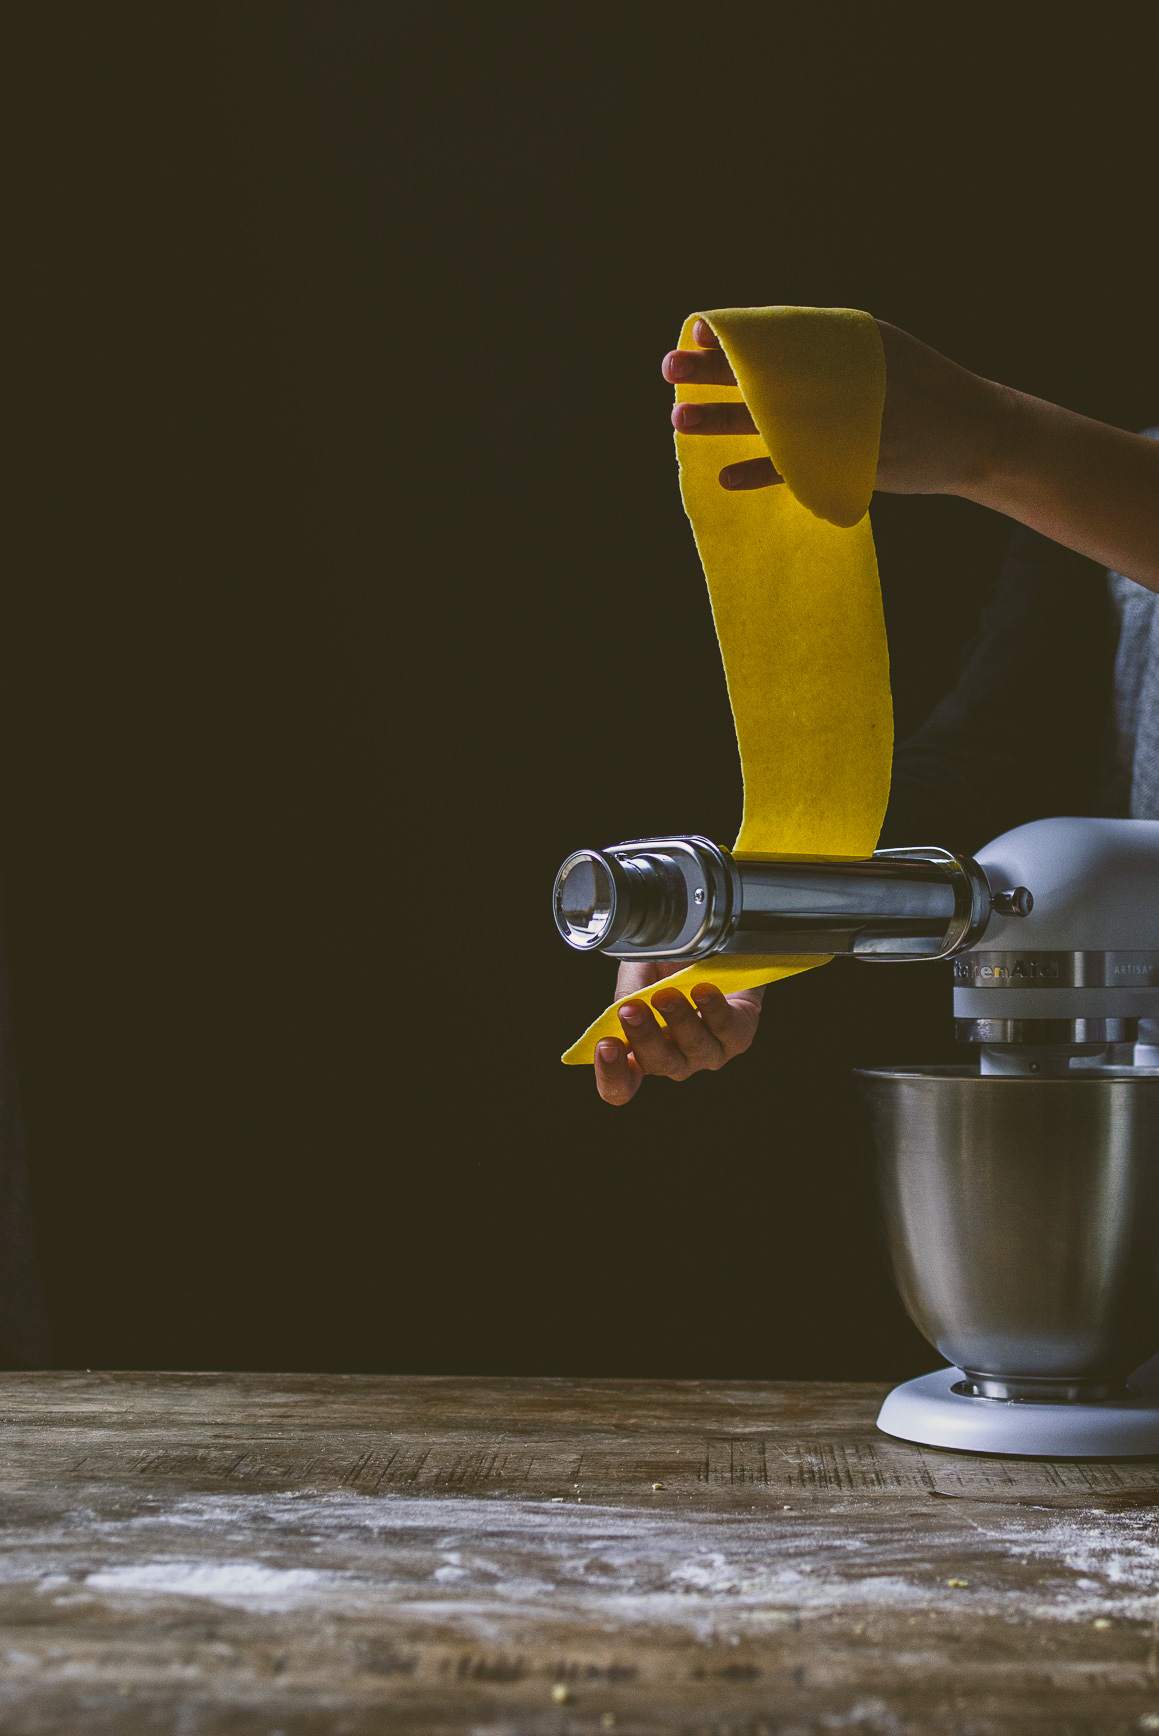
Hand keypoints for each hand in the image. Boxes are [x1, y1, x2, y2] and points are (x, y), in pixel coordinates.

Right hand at [594, 959, 764, 1105]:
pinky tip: (702, 990)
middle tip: (631, 1010)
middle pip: (656, 1063)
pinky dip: (712, 1009)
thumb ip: (628, 993)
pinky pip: (726, 1028)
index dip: (611, 1075)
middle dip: (642, 1037)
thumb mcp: (640, 972)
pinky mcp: (738, 1036)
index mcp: (643, 1051)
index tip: (606, 1046)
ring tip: (666, 995)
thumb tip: (621, 1010)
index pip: (622, 1084)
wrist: (714, 948)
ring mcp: (708, 1053)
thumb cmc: (671, 966)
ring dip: (677, 1020)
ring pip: (692, 1048)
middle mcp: (676, 1059)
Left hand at [662, 317, 998, 497]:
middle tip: (669, 369)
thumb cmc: (924, 390)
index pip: (781, 334)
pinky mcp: (853, 462)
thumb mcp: (883, 351)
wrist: (979, 435)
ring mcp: (849, 421)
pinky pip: (796, 470)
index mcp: (852, 342)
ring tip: (678, 420)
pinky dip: (760, 474)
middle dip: (713, 371)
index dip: (736, 336)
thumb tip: (768, 350)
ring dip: (721, 421)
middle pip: (766, 373)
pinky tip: (725, 477)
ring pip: (772, 420)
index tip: (695, 333)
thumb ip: (832, 350)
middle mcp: (846, 376)